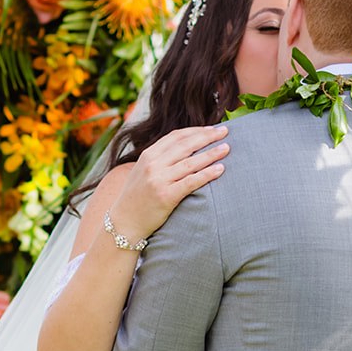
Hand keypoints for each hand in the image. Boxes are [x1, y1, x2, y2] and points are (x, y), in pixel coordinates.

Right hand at [107, 125, 228, 240]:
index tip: (212, 129)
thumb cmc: (137, 196)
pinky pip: (191, 182)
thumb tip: (185, 148)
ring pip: (191, 162)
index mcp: (148, 155)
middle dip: (208, 137)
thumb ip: (160, 158)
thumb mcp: (143, 171)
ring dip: (211, 153)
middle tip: (225, 132)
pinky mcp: (166, 196)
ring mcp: (159, 180)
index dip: (196, 130)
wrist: (125, 222)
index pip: (176, 136)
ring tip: (227, 148)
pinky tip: (220, 169)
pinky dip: (207, 174)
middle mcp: (153, 164)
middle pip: (186, 145)